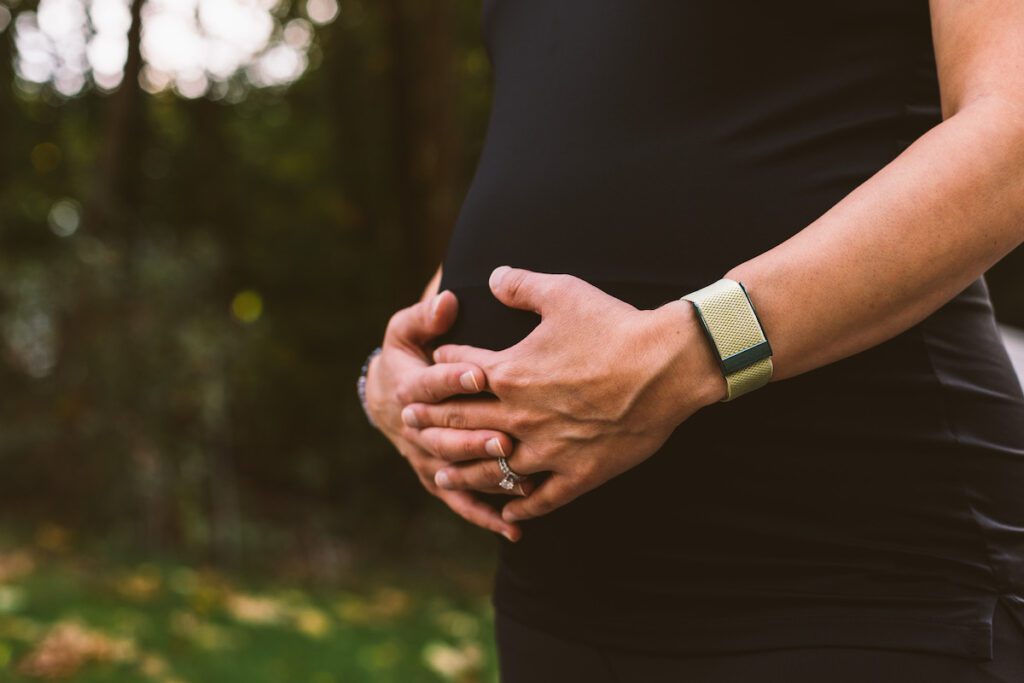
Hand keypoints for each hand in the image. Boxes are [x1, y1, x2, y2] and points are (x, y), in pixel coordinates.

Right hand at [366, 289, 524, 540]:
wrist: (387, 398)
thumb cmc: (408, 354)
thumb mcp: (406, 329)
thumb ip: (426, 316)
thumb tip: (447, 301)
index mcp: (408, 387)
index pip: (429, 384)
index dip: (452, 378)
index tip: (479, 372)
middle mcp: (414, 428)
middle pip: (443, 436)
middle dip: (474, 437)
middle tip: (505, 437)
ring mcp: (426, 457)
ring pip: (455, 471)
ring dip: (484, 476)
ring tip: (518, 479)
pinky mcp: (438, 479)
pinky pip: (462, 501)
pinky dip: (486, 516)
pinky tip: (515, 527)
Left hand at [399, 266, 726, 522]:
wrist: (666, 366)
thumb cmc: (615, 326)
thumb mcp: (563, 293)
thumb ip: (521, 285)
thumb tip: (493, 276)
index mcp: (510, 373)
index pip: (459, 373)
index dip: (440, 369)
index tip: (427, 370)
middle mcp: (520, 416)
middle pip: (462, 422)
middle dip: (430, 423)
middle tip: (407, 426)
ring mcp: (548, 449)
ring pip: (492, 468)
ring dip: (462, 472)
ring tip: (440, 476)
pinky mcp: (579, 473)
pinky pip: (541, 498)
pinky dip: (522, 505)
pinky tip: (509, 511)